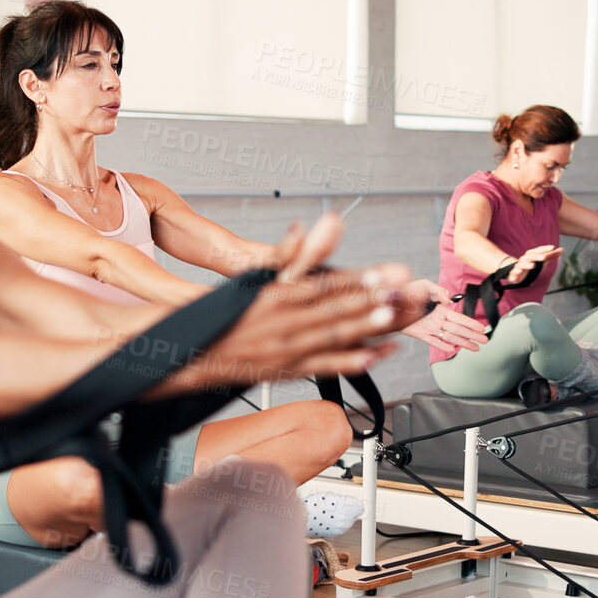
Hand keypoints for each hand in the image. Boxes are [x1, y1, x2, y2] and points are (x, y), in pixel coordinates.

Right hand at [176, 214, 421, 387]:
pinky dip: (349, 362)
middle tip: (398, 292)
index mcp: (278, 295)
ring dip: (364, 327)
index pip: (322, 284)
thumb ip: (285, 255)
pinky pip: (324, 366)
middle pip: (334, 308)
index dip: (353, 279)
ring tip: (391, 318)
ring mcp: (288, 347)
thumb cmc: (229, 315)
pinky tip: (373, 357)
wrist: (199, 352)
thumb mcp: (253, 279)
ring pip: (332, 335)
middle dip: (369, 300)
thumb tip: (300, 228)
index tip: (378, 273)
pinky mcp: (289, 370)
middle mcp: (285, 321)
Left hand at [397, 280, 488, 352]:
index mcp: (441, 309)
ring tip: (475, 348)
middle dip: (472, 336)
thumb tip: (449, 301)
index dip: (471, 324)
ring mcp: (430, 327)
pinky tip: (452, 350)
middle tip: (484, 341)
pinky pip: (433, 341)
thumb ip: (438, 291)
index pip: (460, 318)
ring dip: (463, 342)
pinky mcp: (420, 333)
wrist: (389, 299)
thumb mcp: (425, 285)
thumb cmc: (407, 290)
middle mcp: (437, 319)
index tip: (482, 329)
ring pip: (450, 337)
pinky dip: (442, 345)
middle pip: (459, 329)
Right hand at [502, 245, 562, 286]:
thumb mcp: (541, 261)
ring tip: (533, 266)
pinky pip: (514, 273)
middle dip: (538, 256)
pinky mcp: (514, 273)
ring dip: (527, 265)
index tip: (553, 247)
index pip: (538, 250)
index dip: (545, 249)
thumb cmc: (531, 265)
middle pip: (531, 256)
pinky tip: (517, 274)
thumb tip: (561, 249)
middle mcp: (525, 259)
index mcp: (531, 254)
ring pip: (522, 264)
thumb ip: (551, 255)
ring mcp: (519, 266)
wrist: (516, 272)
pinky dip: (515, 273)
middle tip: (545, 257)